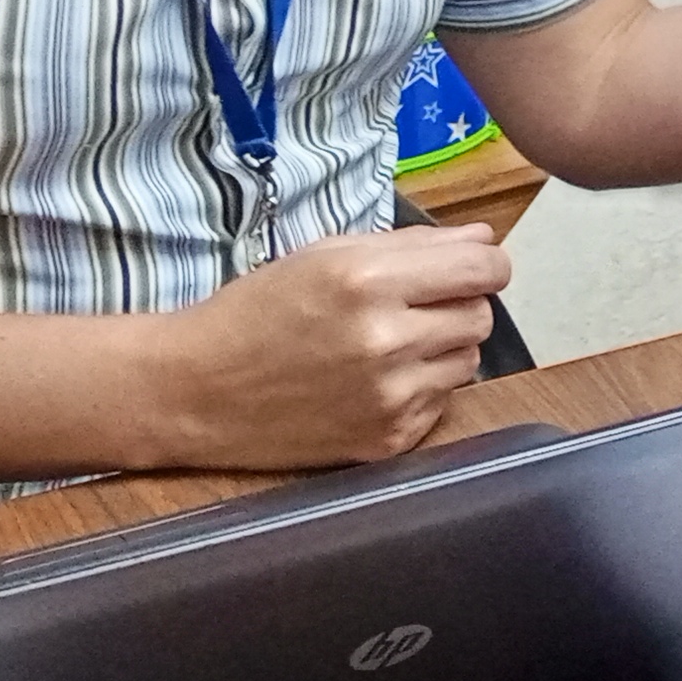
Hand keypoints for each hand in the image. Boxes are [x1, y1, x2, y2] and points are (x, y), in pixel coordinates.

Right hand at [151, 224, 512, 468]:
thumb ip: (411, 245)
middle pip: (482, 315)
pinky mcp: (387, 439)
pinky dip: (419, 390)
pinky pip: (441, 404)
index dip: (485, 264)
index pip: (485, 269)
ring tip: (385, 347)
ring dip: (441, 350)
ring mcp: (389, 396)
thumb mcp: (324, 254)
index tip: (470, 269)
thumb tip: (484, 242)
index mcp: (368, 280)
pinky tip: (370, 383)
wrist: (196, 389)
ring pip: (468, 361)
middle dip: (457, 306)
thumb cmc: (257, 312)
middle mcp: (386, 339)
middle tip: (411, 308)